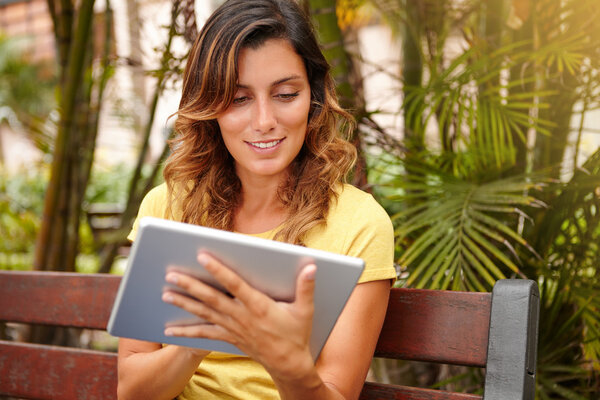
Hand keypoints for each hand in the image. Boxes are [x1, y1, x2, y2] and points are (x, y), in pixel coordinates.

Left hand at [161, 252, 316, 379]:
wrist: (288, 364)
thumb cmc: (296, 334)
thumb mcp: (305, 310)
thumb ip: (306, 287)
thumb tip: (311, 267)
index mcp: (259, 306)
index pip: (235, 284)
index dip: (218, 270)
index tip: (203, 256)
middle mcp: (242, 317)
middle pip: (212, 298)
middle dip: (191, 286)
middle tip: (171, 274)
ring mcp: (233, 328)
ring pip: (205, 314)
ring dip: (184, 303)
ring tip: (165, 293)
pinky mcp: (229, 337)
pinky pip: (204, 334)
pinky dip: (186, 332)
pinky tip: (170, 330)